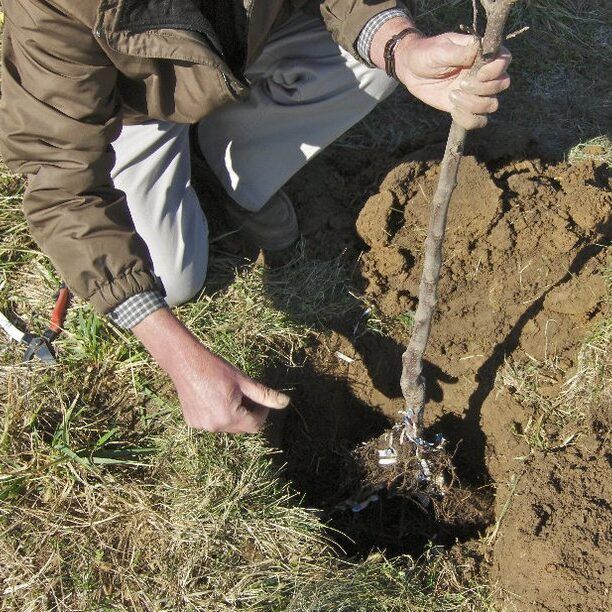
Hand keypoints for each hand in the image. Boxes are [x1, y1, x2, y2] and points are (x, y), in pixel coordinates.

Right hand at [171, 345, 288, 431]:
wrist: (185, 362)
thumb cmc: (216, 369)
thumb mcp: (244, 381)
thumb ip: (265, 395)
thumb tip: (285, 403)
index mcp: (229, 416)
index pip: (255, 425)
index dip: (262, 413)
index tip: (261, 400)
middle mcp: (215, 426)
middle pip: (241, 427)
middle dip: (248, 413)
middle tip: (245, 394)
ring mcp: (202, 426)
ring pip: (227, 426)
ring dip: (233, 415)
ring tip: (229, 394)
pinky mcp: (192, 422)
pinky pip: (213, 423)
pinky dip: (217, 414)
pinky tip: (213, 397)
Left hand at [395, 32, 510, 129]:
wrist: (412, 71)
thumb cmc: (427, 54)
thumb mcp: (441, 50)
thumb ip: (460, 52)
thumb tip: (478, 47)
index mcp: (482, 54)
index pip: (505, 59)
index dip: (496, 70)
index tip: (477, 74)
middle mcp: (484, 74)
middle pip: (502, 84)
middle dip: (482, 89)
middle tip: (459, 85)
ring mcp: (476, 92)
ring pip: (492, 105)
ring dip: (473, 105)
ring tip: (452, 96)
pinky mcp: (466, 107)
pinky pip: (478, 121)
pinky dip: (468, 119)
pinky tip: (453, 110)